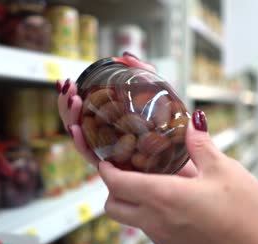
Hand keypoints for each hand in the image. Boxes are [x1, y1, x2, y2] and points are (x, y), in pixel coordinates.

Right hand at [57, 52, 197, 176]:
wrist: (191, 167)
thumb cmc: (177, 133)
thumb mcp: (160, 98)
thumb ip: (144, 75)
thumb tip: (126, 56)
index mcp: (114, 128)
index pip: (86, 112)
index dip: (71, 99)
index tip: (66, 83)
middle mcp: (109, 143)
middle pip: (79, 124)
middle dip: (68, 105)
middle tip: (67, 88)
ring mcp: (110, 157)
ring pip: (83, 139)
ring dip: (72, 119)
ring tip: (72, 100)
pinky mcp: (116, 172)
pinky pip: (94, 158)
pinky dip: (83, 143)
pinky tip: (76, 129)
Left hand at [99, 110, 257, 243]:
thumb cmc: (250, 212)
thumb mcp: (224, 170)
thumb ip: (200, 145)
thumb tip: (192, 123)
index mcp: (164, 198)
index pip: (116, 184)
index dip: (106, 169)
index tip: (108, 158)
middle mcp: (157, 223)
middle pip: (113, 207)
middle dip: (113, 188)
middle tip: (129, 169)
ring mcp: (165, 241)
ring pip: (131, 220)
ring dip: (132, 201)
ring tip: (154, 181)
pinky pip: (151, 230)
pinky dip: (151, 214)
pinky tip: (175, 200)